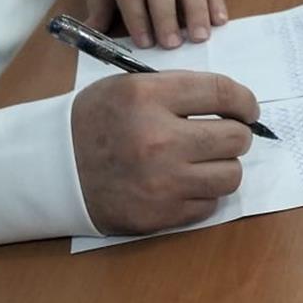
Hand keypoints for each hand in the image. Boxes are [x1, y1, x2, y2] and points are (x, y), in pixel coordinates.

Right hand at [71, 71, 257, 233]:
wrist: (53, 170)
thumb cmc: (95, 122)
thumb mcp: (128, 87)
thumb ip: (178, 90)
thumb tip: (232, 103)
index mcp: (147, 97)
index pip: (221, 93)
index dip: (245, 101)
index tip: (248, 108)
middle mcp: (157, 139)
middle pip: (235, 137)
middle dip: (237, 134)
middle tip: (225, 135)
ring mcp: (161, 181)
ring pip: (230, 175)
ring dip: (224, 166)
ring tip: (207, 161)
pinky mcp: (160, 214)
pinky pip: (209, 204)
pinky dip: (204, 193)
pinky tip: (186, 183)